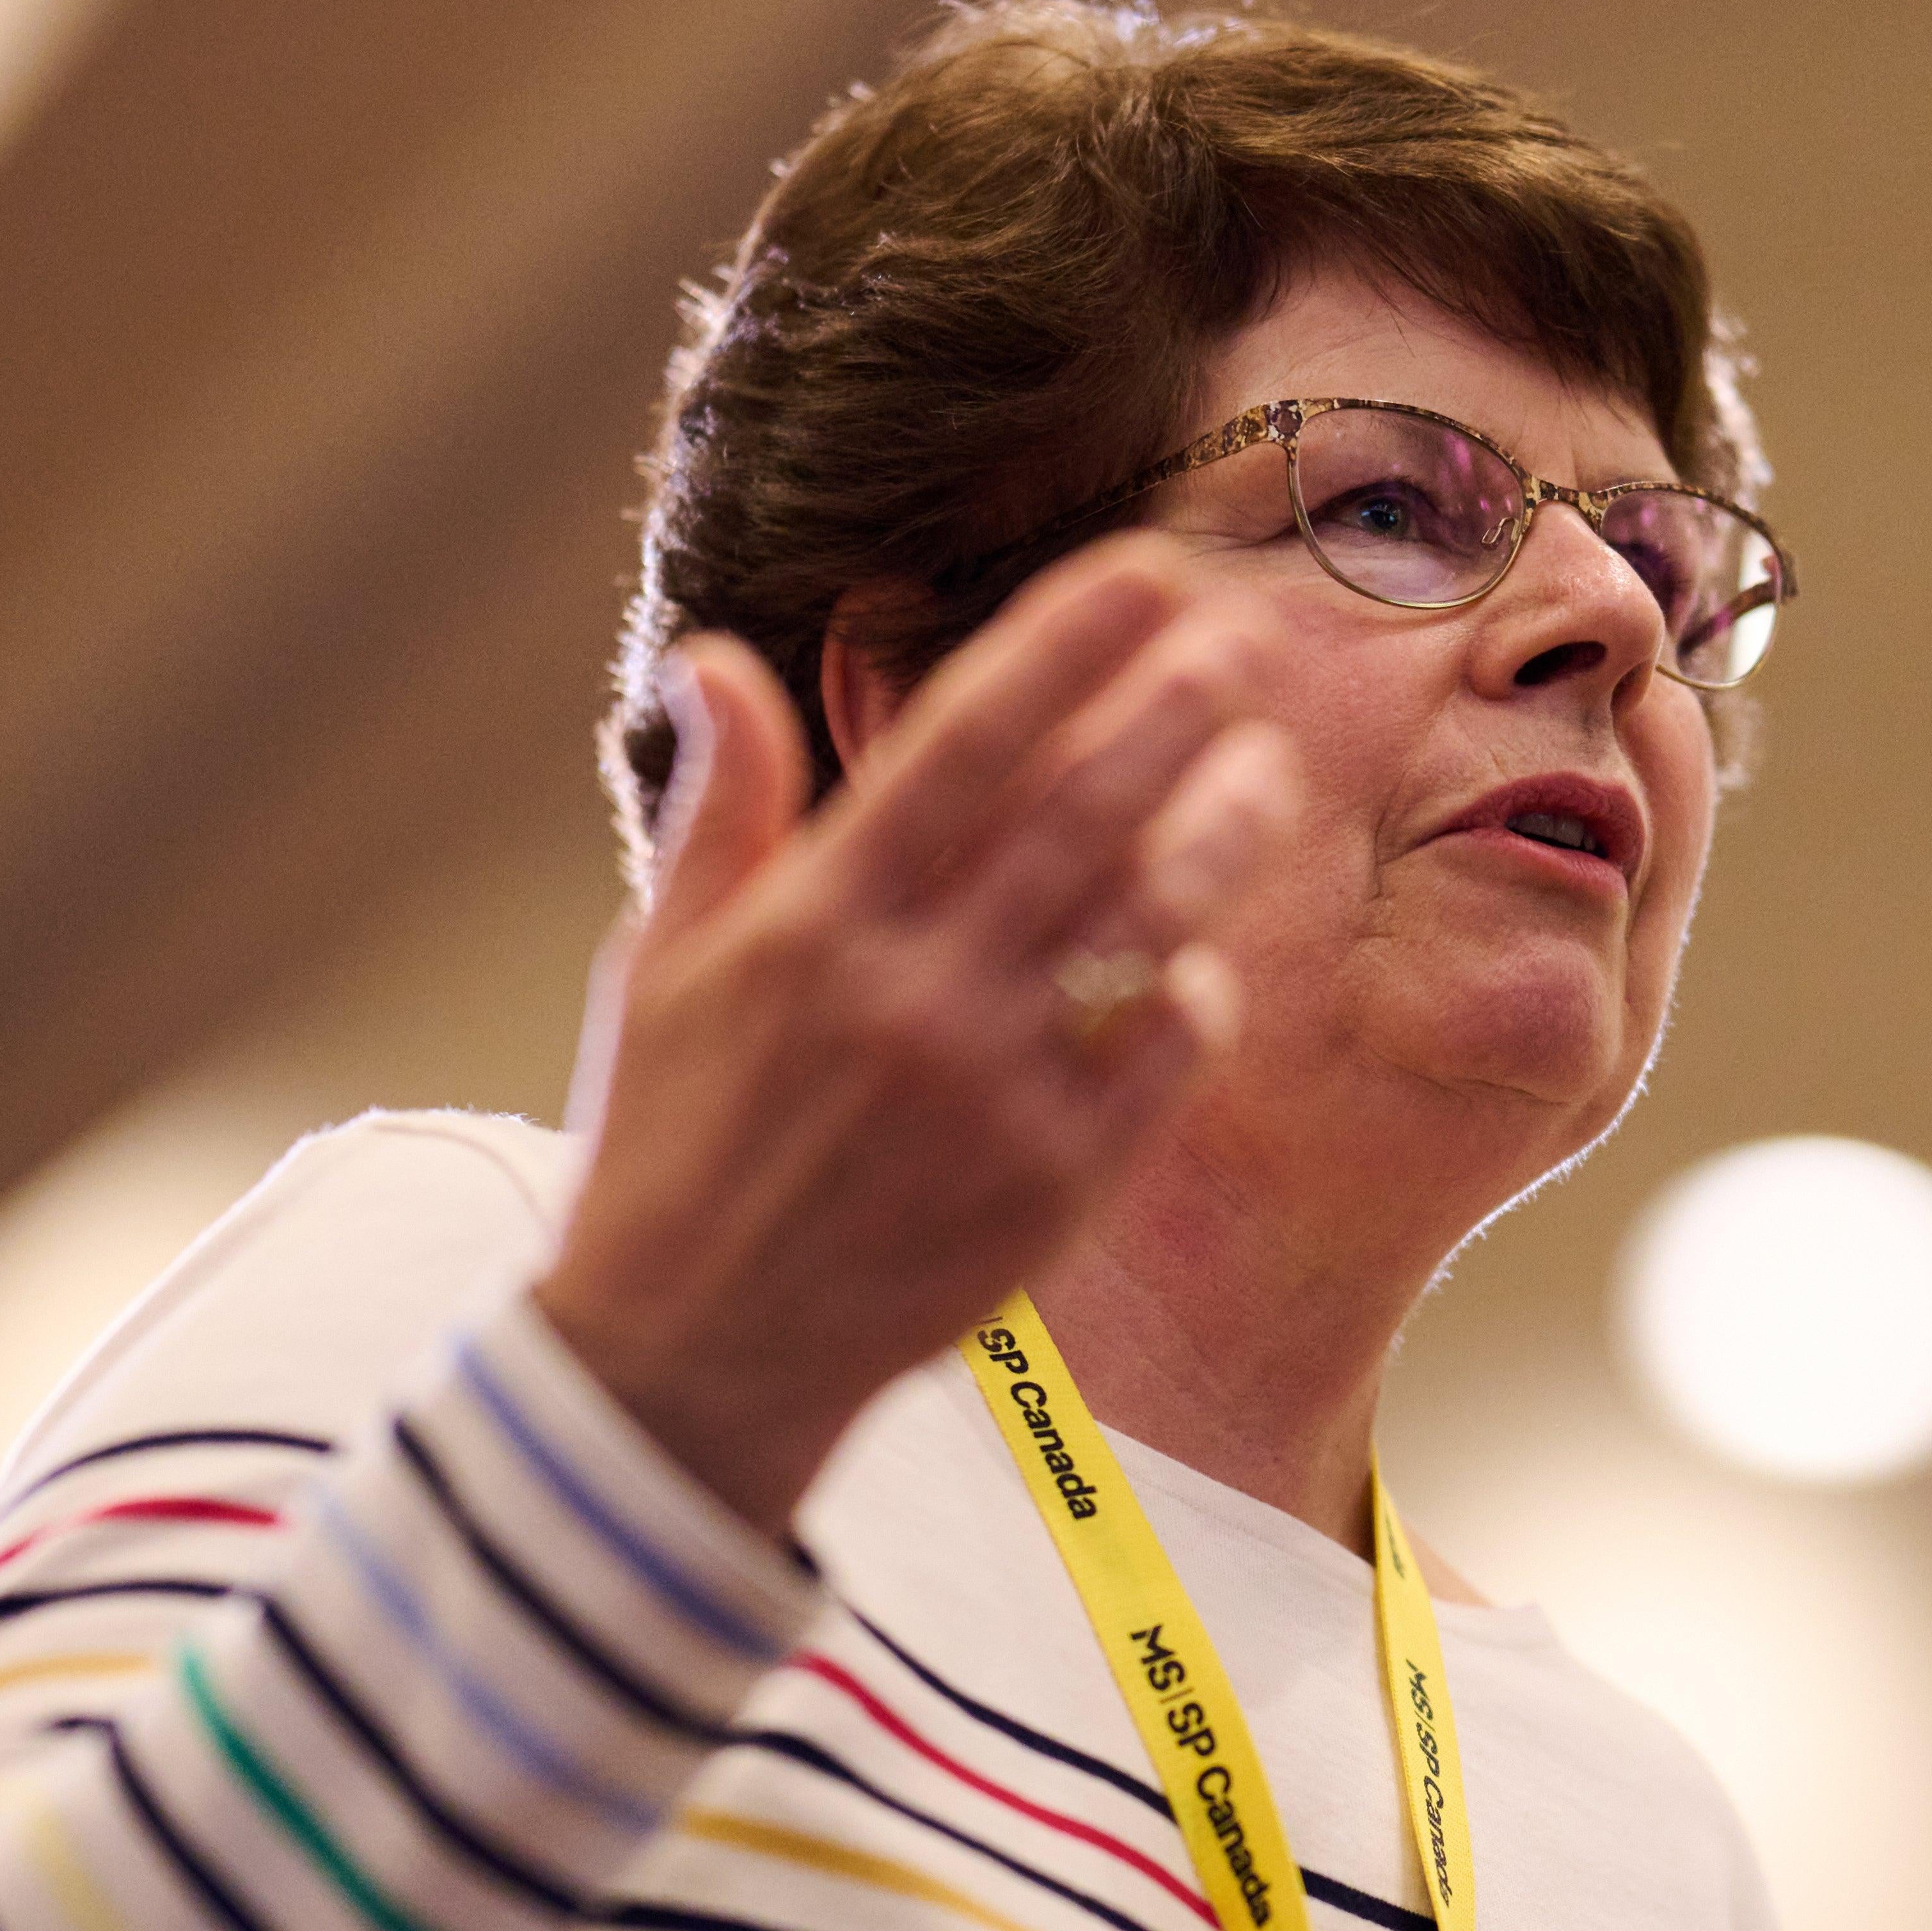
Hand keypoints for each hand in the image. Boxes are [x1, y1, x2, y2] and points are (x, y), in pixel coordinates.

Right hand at [538, 540, 1299, 1521]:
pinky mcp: (1053, 1184)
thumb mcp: (662, 966)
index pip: (965, 743)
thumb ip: (720, 809)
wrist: (693, 1358)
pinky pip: (1159, 1058)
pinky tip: (1207, 955)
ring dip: (1218, 832)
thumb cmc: (668, 1146)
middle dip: (1172, 709)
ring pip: (1143, 924)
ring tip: (1269, 767)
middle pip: (1079, 813)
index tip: (1143, 572)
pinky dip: (1191, 996)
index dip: (1064, 646)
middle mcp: (914, 993)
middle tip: (1245, 634)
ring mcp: (994, 1091)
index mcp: (814, 923)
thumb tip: (717, 657)